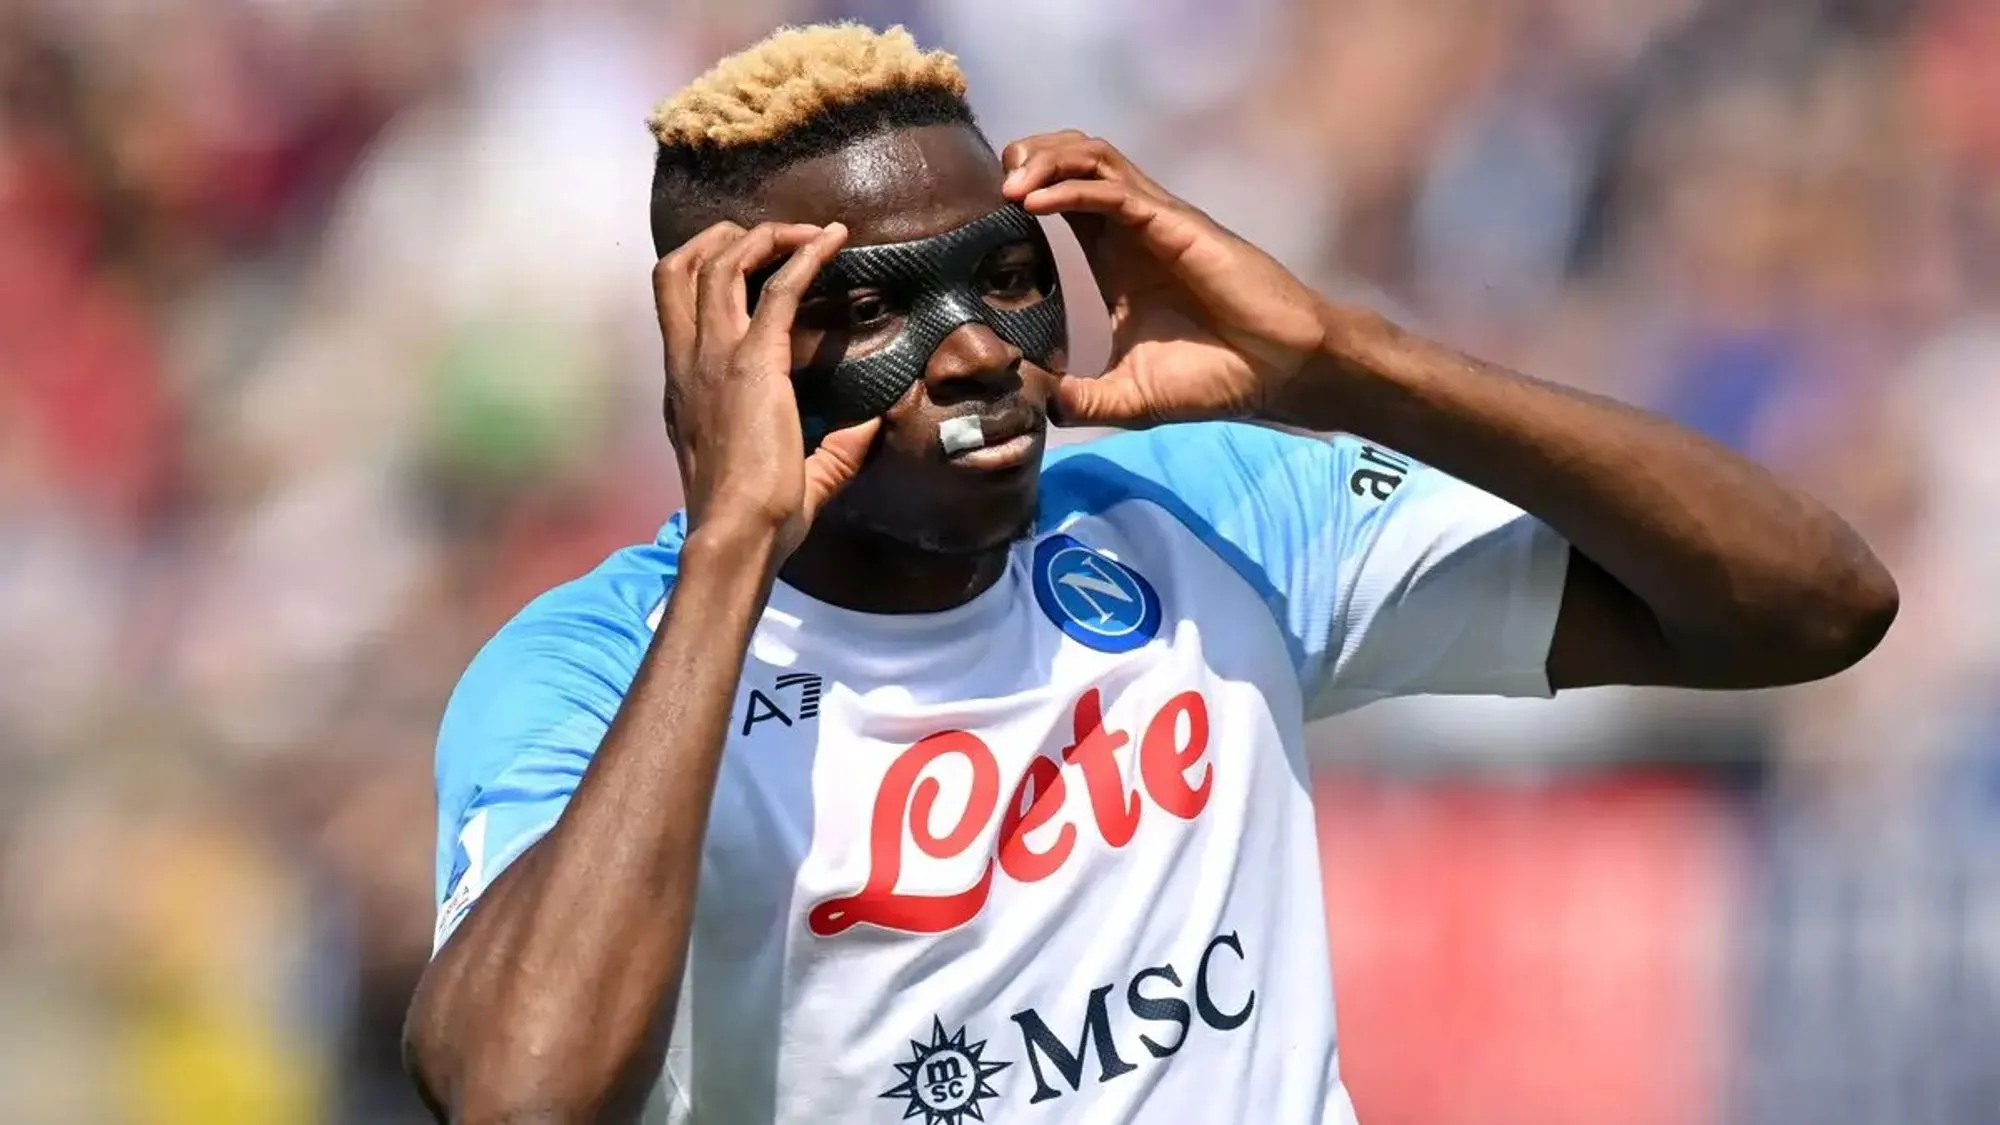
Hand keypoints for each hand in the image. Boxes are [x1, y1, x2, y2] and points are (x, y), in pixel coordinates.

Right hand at [655, 221, 878, 557]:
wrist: (740, 533)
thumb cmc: (758, 518)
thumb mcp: (796, 476)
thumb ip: (831, 448)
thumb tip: (872, 426)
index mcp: (685, 386)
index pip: (676, 306)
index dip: (707, 271)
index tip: (752, 261)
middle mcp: (689, 362)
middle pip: (679, 268)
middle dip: (721, 237)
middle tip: (772, 235)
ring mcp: (713, 358)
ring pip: (717, 263)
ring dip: (763, 236)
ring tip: (808, 232)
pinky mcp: (752, 362)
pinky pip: (776, 289)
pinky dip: (805, 255)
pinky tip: (834, 241)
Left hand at [1002, 132, 1329, 427]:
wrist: (1278, 373)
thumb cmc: (1216, 377)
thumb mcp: (1131, 397)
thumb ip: (1084, 400)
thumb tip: (1040, 409)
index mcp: (1116, 257)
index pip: (1060, 197)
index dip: (1022, 189)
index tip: (983, 212)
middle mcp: (1132, 228)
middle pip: (1072, 160)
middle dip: (1027, 158)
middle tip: (991, 184)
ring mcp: (1155, 221)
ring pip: (1092, 158)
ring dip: (1045, 160)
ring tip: (1008, 183)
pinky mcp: (1176, 225)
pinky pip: (1114, 192)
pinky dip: (1070, 190)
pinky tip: (1034, 204)